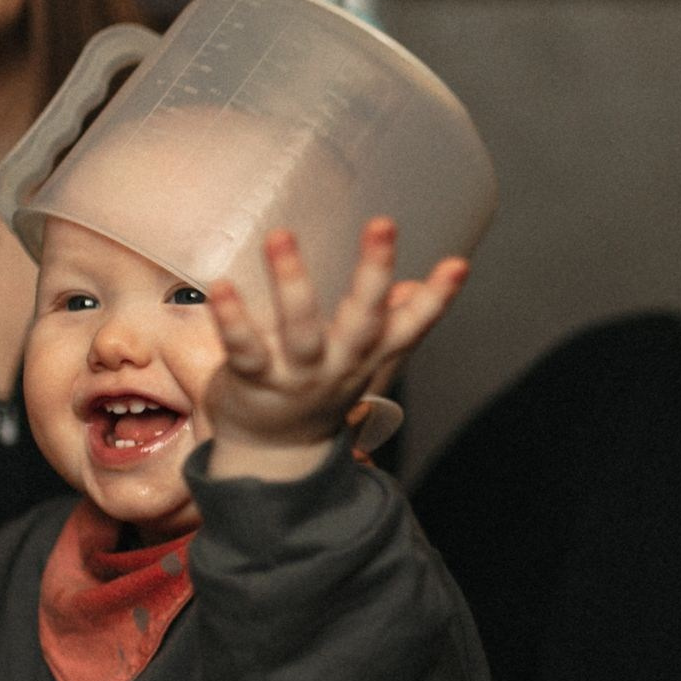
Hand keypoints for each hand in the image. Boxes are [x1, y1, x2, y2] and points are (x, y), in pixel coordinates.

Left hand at [204, 219, 466, 480]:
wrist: (272, 455)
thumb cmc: (317, 390)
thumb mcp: (361, 360)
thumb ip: (389, 323)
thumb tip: (415, 284)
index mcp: (368, 354)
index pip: (411, 326)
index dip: (437, 299)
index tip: (458, 265)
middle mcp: (339, 364)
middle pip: (363, 321)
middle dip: (374, 274)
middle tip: (383, 225)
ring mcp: (297, 375)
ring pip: (301, 331)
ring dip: (293, 283)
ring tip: (282, 236)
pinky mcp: (253, 381)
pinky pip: (244, 349)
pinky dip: (233, 319)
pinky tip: (222, 288)